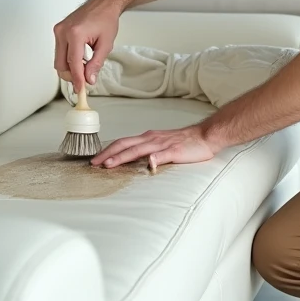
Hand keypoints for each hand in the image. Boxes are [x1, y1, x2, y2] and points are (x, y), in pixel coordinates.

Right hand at [54, 0, 122, 91]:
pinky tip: (81, 59)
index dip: (77, 79)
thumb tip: (89, 79)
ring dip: (70, 68)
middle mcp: (63, 31)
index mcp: (75, 34)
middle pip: (61, 64)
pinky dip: (68, 59)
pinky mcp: (58, 30)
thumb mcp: (106, 44)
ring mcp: (59, 30)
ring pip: (58, 59)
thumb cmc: (106, 19)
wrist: (103, 3)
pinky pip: (60, 51)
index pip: (73, 63)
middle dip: (71, 75)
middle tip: (84, 81)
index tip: (80, 90)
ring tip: (85, 68)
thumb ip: (96, 63)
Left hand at [91, 125, 219, 169]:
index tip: (95, 159)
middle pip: (125, 145)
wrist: (205, 136)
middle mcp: (151, 139)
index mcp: (148, 138)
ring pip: (138, 150)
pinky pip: (164, 155)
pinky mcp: (175, 151)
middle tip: (94, 163)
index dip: (108, 150)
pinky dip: (155, 158)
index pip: (123, 143)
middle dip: (108, 154)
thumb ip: (149, 151)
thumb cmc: (185, 142)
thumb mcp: (162, 145)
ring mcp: (162, 145)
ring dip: (122, 156)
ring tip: (110, 164)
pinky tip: (149, 163)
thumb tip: (134, 161)